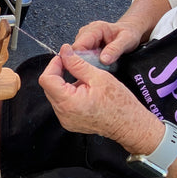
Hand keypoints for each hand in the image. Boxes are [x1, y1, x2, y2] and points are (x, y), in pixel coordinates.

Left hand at [38, 44, 161, 152]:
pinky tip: (83, 91)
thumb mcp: (99, 77)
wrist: (130, 125)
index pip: (46, 79)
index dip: (54, 65)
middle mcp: (63, 113)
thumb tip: (64, 51)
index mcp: (68, 102)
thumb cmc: (120, 104)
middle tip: (74, 65)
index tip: (65, 58)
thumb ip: (77, 63)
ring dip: (63, 84)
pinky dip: (68, 94)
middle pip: (48, 87)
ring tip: (82, 80)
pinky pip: (61, 104)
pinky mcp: (69, 122)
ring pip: (54, 94)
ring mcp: (65, 120)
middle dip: (58, 73)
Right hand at [72, 20, 144, 64]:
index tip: (87, 70)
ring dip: (86, 63)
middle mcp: (86, 33)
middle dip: (83, 63)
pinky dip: (89, 63)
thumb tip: (103, 60)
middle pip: (76, 52)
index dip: (80, 59)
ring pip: (78, 55)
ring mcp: (85, 40)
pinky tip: (97, 65)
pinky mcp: (86, 46)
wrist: (130, 31)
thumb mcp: (127, 40)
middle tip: (95, 71)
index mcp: (94, 29)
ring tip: (98, 68)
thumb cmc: (129, 33)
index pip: (78, 46)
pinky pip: (83, 57)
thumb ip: (115, 49)